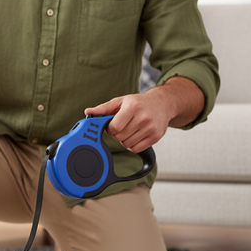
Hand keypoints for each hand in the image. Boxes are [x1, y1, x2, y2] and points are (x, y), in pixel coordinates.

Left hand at [84, 77, 204, 152]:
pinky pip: (136, 149)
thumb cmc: (138, 103)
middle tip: (122, 126)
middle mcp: (143, 117)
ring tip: (130, 129)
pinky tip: (135, 135)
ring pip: (127, 144)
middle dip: (117, 133)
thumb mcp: (120, 101)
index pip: (114, 127)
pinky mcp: (156, 137)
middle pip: (120, 137)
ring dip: (124, 139)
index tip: (112, 124)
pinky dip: (132, 145)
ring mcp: (151, 128)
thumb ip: (103, 108)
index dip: (110, 128)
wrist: (162, 104)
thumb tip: (87, 112)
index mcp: (133, 107)